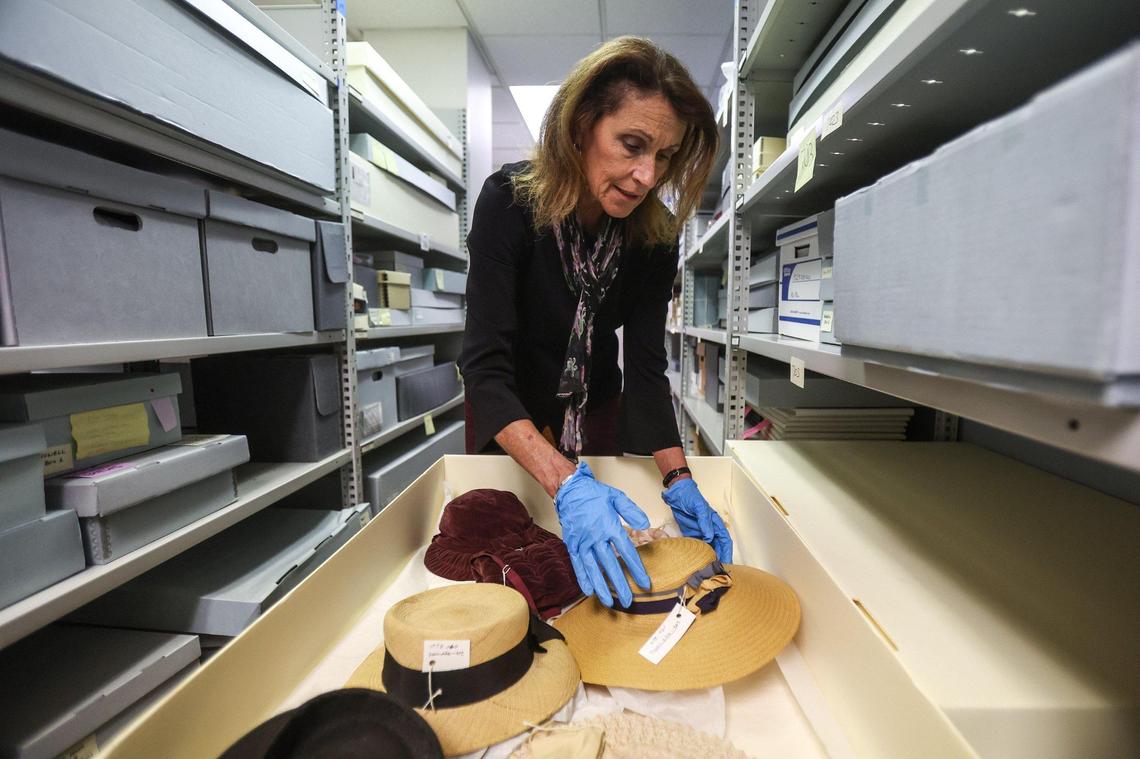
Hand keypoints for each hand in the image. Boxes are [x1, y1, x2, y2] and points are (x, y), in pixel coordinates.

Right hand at [554, 461, 651, 607]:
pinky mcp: (572, 544)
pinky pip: (577, 564)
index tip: (644, 583)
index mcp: (610, 526)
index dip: (636, 569)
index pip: (627, 552)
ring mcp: (582, 542)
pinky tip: (588, 590)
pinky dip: (583, 578)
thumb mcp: (617, 497)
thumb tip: (645, 524)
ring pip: (593, 568)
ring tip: (608, 602)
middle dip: (620, 585)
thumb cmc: (595, 494)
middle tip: (628, 601)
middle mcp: (596, 537)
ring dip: (601, 587)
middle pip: (610, 565)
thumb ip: (632, 511)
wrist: (570, 490)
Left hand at [662, 478, 732, 562]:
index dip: (727, 552)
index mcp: (716, 524)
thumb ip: (704, 521)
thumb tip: (709, 536)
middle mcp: (710, 531)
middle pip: (718, 548)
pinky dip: (697, 555)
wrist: (677, 495)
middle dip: (719, 559)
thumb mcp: (699, 507)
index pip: (725, 541)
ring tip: (707, 570)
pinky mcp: (691, 535)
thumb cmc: (691, 497)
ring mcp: (701, 534)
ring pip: (708, 549)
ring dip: (708, 559)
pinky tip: (696, 563)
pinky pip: (696, 547)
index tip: (726, 563)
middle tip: (716, 572)